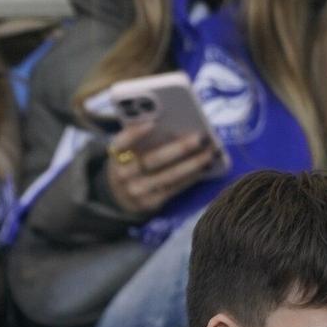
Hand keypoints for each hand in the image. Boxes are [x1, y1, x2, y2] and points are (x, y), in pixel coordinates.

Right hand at [103, 125, 220, 216]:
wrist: (118, 196)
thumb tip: (175, 126)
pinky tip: (203, 167)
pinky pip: (173, 189)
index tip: (153, 123)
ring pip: (168, 176)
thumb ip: (142, 138)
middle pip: (153, 159)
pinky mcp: (149, 203)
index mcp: (116, 155)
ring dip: (192, 164)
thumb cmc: (132, 162)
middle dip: (179, 148)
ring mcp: (136, 191)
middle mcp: (123, 175)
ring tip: (209, 152)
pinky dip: (190, 177)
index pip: (121, 142)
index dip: (135, 133)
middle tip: (200, 137)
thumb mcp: (128, 151)